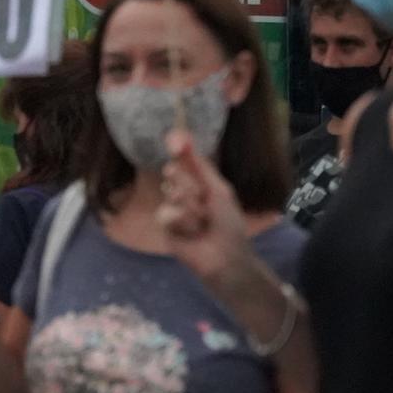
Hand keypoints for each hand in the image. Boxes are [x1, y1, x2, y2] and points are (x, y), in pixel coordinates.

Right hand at [155, 129, 251, 288]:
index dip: (180, 151)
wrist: (225, 256)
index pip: (184, 161)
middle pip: (174, 173)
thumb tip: (183, 135)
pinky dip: (180, 221)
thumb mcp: (219, 190)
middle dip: (188, 184)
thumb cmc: (228, 223)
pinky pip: (164, 213)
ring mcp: (173, 209)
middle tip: (201, 198)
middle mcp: (184, 193)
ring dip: (189, 207)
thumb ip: (200, 165)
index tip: (173, 141)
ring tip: (201, 222)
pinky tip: (190, 232)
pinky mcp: (165, 227)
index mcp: (200, 183)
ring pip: (170, 193)